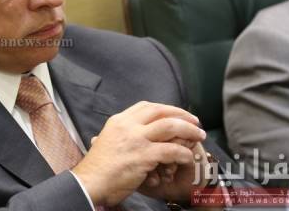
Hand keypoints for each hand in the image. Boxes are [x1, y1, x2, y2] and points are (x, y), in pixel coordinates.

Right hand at [71, 101, 205, 206]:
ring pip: (170, 126)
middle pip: (161, 111)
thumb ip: (121, 134)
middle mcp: (128, 125)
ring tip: (199, 137)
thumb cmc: (98, 167)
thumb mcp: (106, 141)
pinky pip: (171, 150)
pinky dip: (183, 153)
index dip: (166, 109)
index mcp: (119, 121)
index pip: (147, 106)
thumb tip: (131, 133)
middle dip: (182, 115)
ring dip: (188, 131)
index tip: (177, 115)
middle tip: (195, 122)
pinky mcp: (143, 155)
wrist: (89, 182)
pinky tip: (188, 158)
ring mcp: (136, 139)